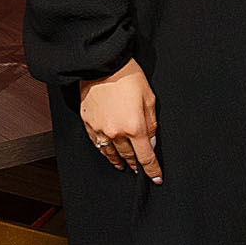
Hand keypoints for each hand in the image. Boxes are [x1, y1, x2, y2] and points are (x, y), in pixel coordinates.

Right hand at [79, 59, 161, 182]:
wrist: (102, 66)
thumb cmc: (128, 78)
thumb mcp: (150, 99)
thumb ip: (151, 124)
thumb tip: (151, 141)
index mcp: (134, 127)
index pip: (145, 157)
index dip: (152, 169)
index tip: (156, 178)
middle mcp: (116, 133)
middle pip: (128, 156)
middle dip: (136, 165)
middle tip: (141, 171)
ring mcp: (99, 130)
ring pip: (110, 153)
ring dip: (119, 161)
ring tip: (123, 166)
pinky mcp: (88, 124)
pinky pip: (97, 143)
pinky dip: (104, 150)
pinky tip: (107, 152)